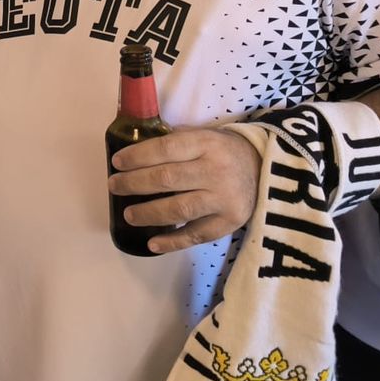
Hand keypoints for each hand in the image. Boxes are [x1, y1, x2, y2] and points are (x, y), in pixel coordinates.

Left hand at [108, 128, 261, 253]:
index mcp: (207, 143)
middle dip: (134, 183)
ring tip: (128, 215)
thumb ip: (175, 143)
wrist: (265, 168)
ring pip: (179, 209)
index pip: (165, 149)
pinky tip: (152, 243)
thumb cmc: (223, 151)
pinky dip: (172, 241)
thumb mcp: (204, 136)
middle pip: (167, 179)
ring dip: (148, 213)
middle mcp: (216, 170)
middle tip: (114, 186)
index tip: (116, 163)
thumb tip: (134, 154)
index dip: (137, 157)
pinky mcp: (230, 222)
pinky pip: (196, 235)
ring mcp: (224, 198)